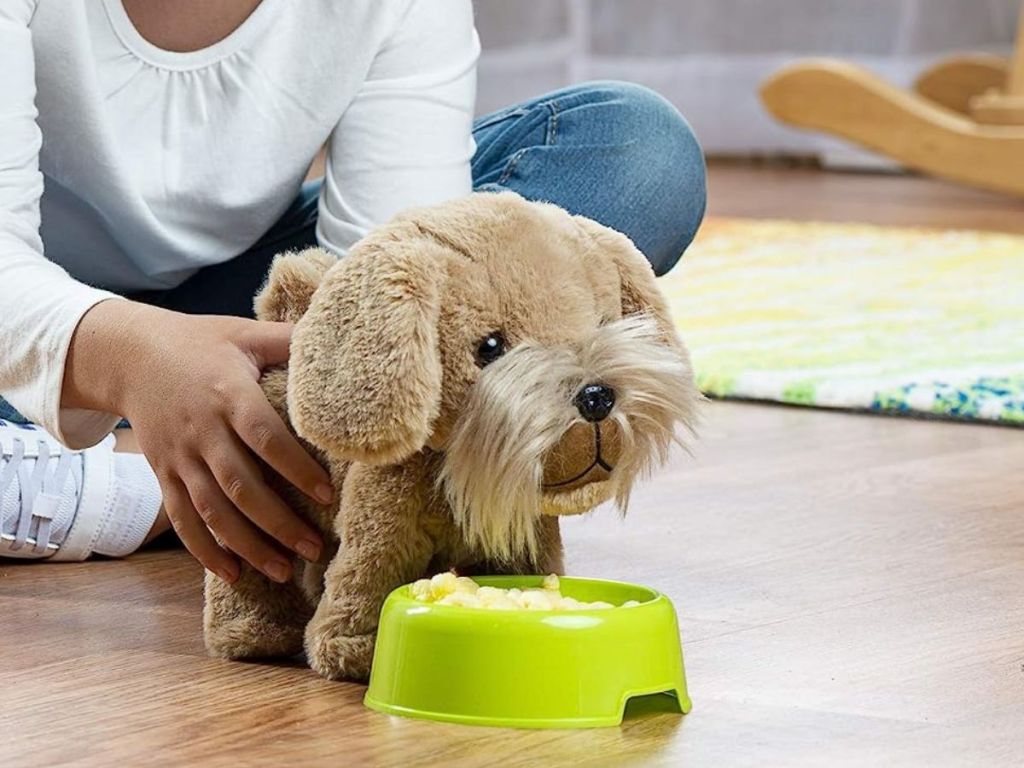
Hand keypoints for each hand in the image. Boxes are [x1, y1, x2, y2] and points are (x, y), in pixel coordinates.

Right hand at [64, 300, 331, 583]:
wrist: (130, 355)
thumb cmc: (202, 343)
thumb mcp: (245, 333)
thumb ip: (289, 340)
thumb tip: (336, 338)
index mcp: (228, 393)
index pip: (264, 436)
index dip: (295, 467)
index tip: (326, 495)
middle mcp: (203, 430)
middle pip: (239, 485)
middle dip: (278, 522)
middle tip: (315, 548)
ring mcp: (180, 456)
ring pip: (212, 510)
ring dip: (247, 546)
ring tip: (283, 571)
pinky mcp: (164, 474)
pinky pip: (182, 518)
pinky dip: (205, 550)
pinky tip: (233, 574)